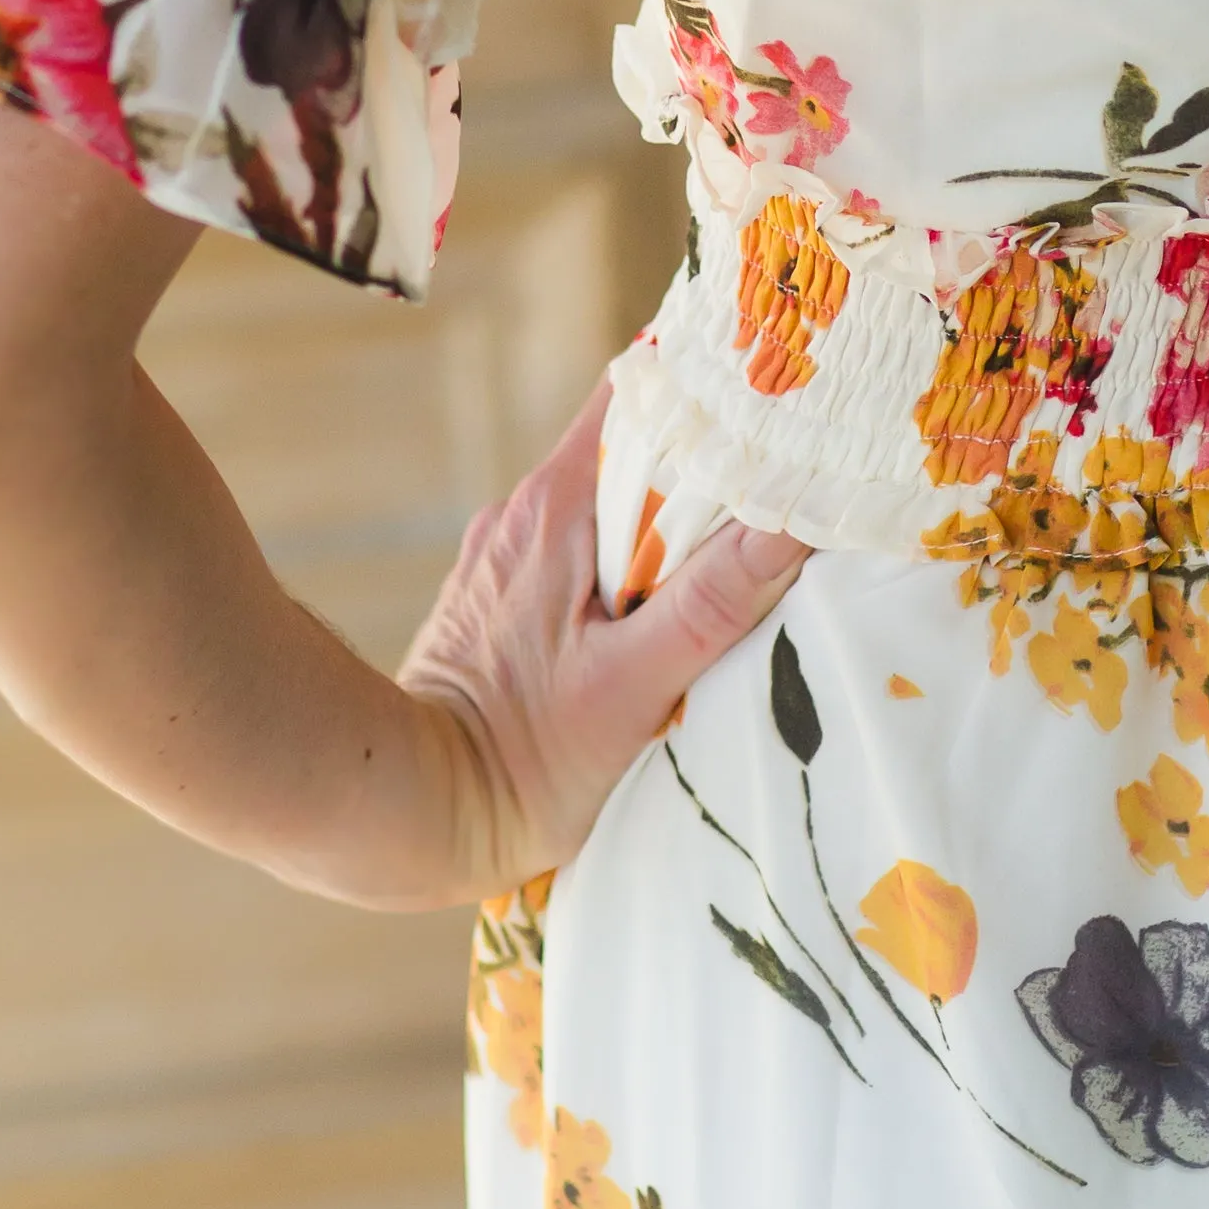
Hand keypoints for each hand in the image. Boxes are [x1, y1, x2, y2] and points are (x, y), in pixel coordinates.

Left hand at [399, 380, 808, 900]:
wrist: (417, 814)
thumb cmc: (523, 758)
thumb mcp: (633, 684)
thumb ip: (711, 601)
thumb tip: (791, 524)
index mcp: (555, 505)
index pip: (637, 400)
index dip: (708, 394)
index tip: (777, 406)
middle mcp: (524, 512)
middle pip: (634, 456)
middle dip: (708, 472)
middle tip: (787, 489)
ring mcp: (507, 554)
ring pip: (609, 511)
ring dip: (669, 530)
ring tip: (739, 561)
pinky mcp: (501, 598)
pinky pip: (581, 557)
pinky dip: (629, 572)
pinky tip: (663, 616)